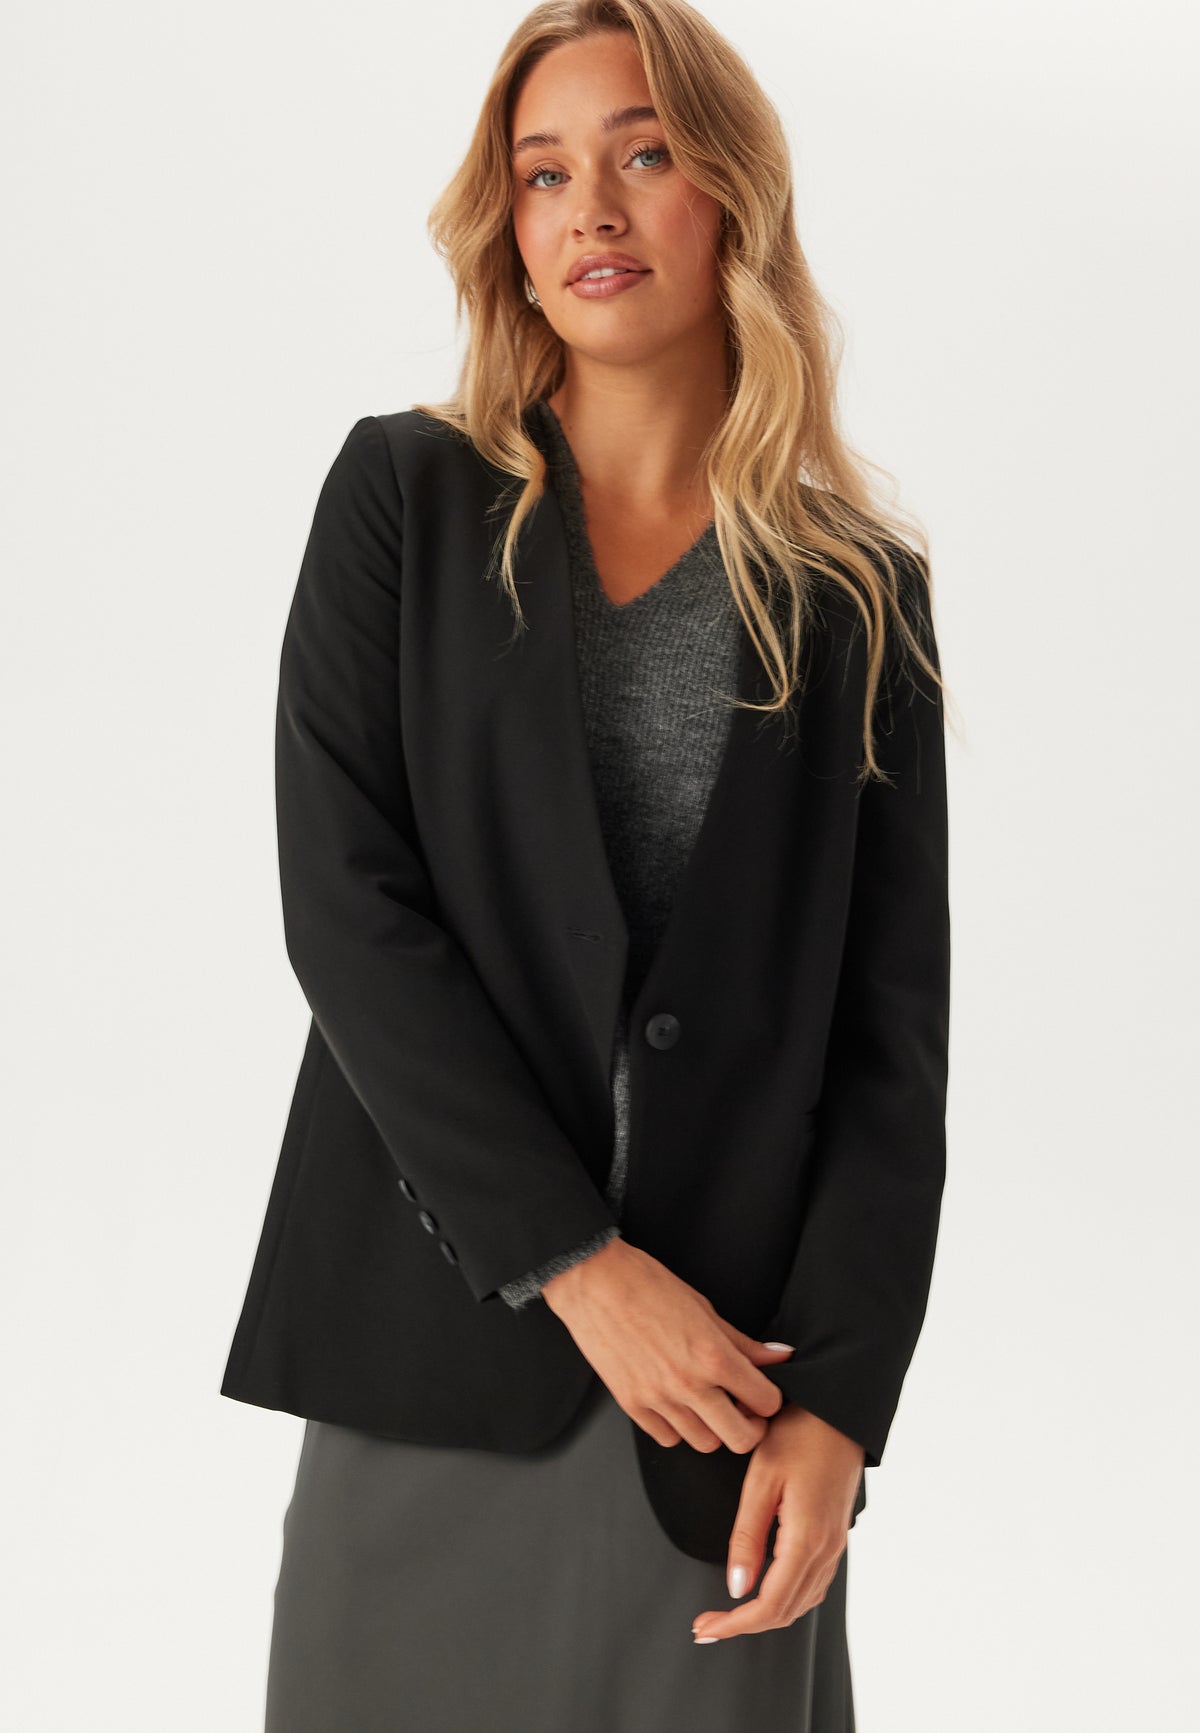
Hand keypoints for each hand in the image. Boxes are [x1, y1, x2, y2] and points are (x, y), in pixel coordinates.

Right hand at [541, 1238, 795, 1454]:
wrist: (594, 1282)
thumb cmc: (646, 1284)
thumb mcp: (705, 1308)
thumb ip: (743, 1342)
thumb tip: (778, 1356)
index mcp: (713, 1356)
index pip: (766, 1402)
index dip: (769, 1397)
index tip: (763, 1391)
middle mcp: (689, 1385)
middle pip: (741, 1438)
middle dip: (750, 1426)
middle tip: (744, 1408)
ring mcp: (659, 1400)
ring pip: (705, 1443)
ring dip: (713, 1428)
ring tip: (708, 1403)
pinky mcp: (632, 1405)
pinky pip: (668, 1438)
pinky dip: (678, 1427)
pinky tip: (677, 1403)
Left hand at [690, 1403, 864, 1642]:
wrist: (838, 1408)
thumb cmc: (799, 1433)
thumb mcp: (762, 1479)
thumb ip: (748, 1536)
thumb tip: (736, 1588)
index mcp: (807, 1539)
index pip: (770, 1605)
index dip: (734, 1625)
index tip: (704, 1628)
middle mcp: (827, 1549)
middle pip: (786, 1611)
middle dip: (743, 1625)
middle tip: (705, 1626)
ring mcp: (835, 1544)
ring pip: (801, 1602)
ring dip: (765, 1615)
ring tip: (728, 1615)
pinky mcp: (835, 1534)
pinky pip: (812, 1584)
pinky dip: (786, 1599)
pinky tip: (765, 1590)